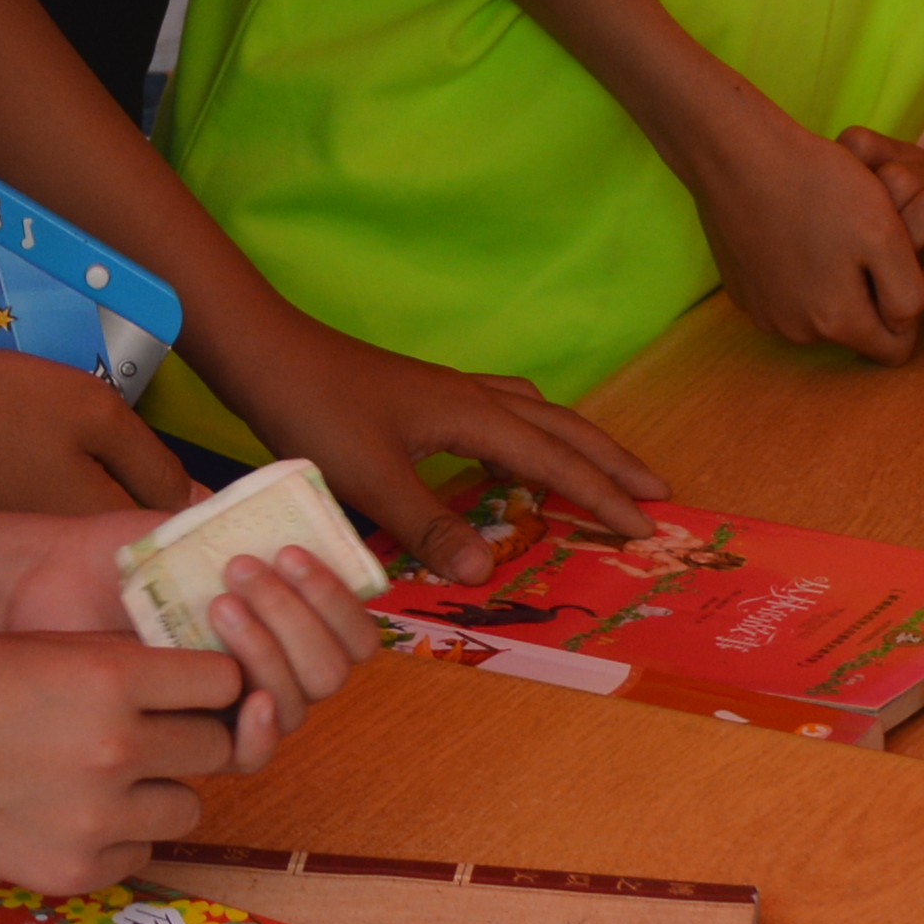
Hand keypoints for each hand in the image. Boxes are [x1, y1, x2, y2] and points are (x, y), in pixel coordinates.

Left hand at [0, 515, 384, 760]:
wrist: (49, 579)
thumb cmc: (116, 551)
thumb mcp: (189, 528)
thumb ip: (245, 524)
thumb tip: (295, 516)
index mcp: (279, 617)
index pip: (348, 629)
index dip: (336, 598)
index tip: (293, 552)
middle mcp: (266, 665)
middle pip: (330, 669)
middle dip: (300, 616)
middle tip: (245, 570)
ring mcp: (232, 703)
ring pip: (297, 702)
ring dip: (273, 647)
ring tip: (220, 602)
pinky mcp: (193, 737)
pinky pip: (250, 753)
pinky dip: (262, 727)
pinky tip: (249, 696)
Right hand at [0, 632, 259, 884]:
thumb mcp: (49, 645)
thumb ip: (128, 663)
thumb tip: (202, 682)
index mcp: (111, 678)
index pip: (223, 682)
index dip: (206, 681)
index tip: (183, 685)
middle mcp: (116, 750)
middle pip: (215, 748)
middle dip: (188, 736)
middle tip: (144, 730)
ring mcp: (97, 819)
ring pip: (185, 807)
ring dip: (159, 789)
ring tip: (102, 773)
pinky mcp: (74, 870)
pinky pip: (138, 851)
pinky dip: (119, 834)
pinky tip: (69, 810)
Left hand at [202, 313, 662, 578]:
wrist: (266, 352)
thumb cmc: (315, 410)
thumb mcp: (370, 478)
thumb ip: (428, 527)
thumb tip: (490, 570)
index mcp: (471, 416)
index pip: (556, 462)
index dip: (603, 496)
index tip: (648, 527)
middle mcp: (470, 397)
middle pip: (562, 427)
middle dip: (611, 460)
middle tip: (658, 492)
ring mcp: (448, 392)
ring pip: (534, 414)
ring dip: (574, 443)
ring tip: (601, 473)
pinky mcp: (424, 396)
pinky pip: (501, 413)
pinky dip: (528, 436)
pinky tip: (512, 457)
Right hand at [683, 100, 923, 364]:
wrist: (735, 152)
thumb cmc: (818, 184)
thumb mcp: (886, 232)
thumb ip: (908, 292)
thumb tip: (905, 324)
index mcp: (835, 321)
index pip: (894, 351)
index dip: (906, 311)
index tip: (895, 264)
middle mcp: (794, 331)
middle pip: (854, 332)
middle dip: (866, 294)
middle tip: (860, 239)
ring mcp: (762, 312)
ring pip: (819, 314)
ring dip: (831, 284)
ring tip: (826, 230)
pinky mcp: (741, 291)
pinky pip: (786, 298)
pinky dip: (797, 273)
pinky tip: (793, 230)